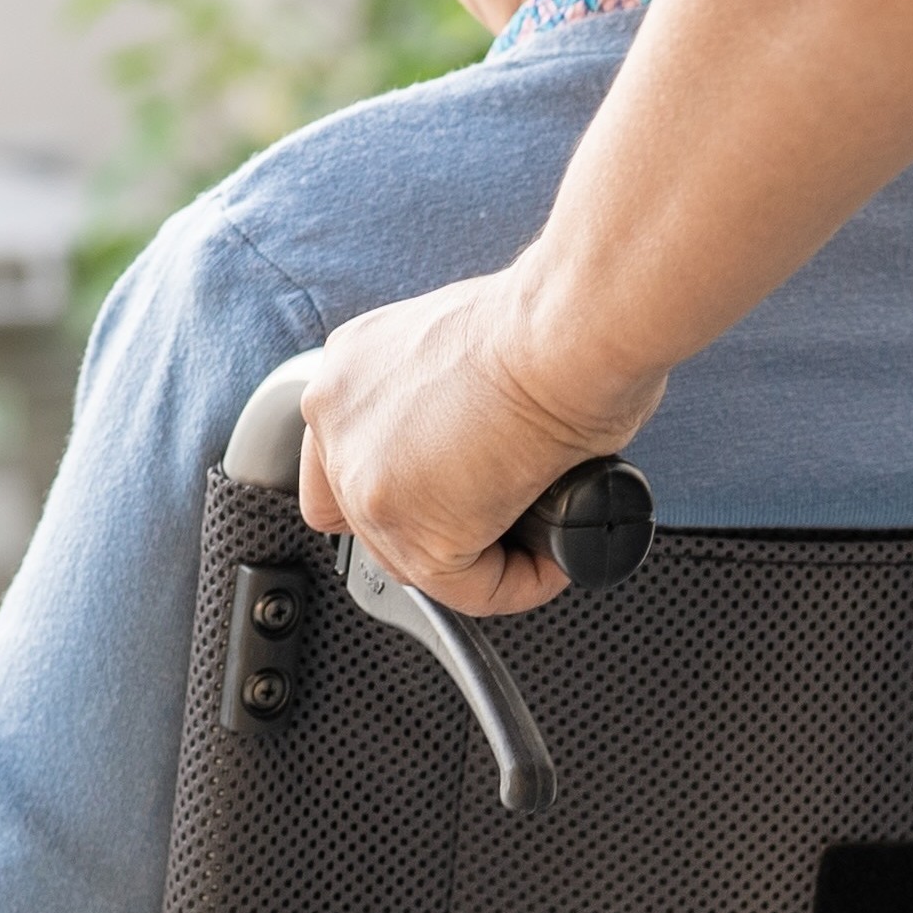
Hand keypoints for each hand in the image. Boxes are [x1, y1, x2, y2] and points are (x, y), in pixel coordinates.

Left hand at [297, 270, 663, 614]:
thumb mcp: (468, 347)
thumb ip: (444, 399)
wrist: (573, 327)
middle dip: (439, 530)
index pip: (340, 458)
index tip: (453, 493)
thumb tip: (478, 445)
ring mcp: (368, 481)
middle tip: (504, 519)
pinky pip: (469, 591)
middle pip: (367, 520)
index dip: (400, 488)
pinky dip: (517, 584)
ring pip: (415, 563)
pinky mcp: (417, 532)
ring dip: (480, 562)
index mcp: (351, 368)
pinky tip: (550, 558)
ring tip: (537, 541)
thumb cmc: (552, 321)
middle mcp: (339, 420)